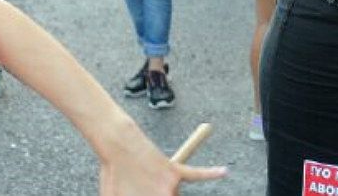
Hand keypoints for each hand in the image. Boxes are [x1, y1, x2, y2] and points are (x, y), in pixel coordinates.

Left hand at [97, 129, 226, 194]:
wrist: (120, 146)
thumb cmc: (113, 174)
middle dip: (160, 194)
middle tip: (151, 189)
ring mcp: (172, 186)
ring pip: (174, 194)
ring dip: (165, 191)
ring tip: (145, 179)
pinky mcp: (176, 171)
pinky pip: (198, 173)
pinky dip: (212, 173)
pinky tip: (224, 172)